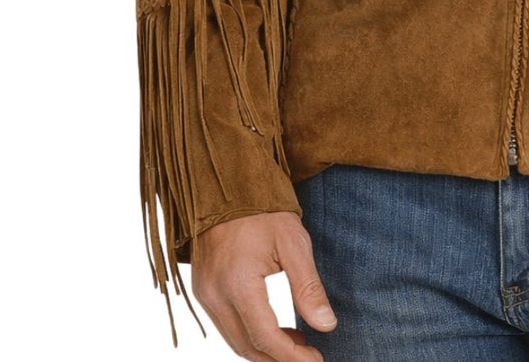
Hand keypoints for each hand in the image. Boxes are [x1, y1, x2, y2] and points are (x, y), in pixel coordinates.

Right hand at [191, 212, 335, 360]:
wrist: (227, 185)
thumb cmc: (263, 210)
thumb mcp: (293, 243)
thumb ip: (308, 287)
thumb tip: (326, 326)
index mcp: (238, 283)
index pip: (266, 337)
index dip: (292, 356)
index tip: (317, 361)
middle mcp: (214, 295)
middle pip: (247, 346)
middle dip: (280, 358)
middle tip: (310, 354)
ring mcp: (204, 294)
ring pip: (234, 341)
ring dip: (265, 349)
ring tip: (297, 342)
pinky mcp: (202, 289)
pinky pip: (225, 325)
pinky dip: (249, 334)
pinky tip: (274, 327)